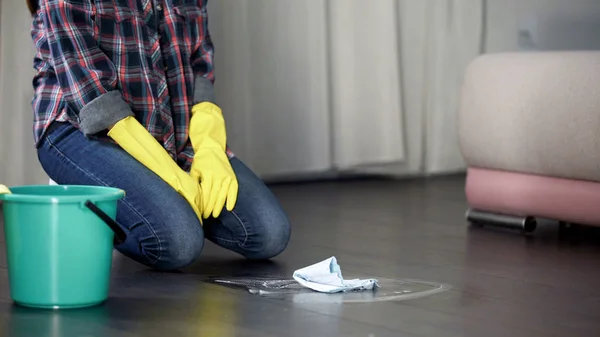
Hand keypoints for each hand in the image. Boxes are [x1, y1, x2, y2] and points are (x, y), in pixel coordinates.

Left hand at [188, 102, 237, 218]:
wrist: (212, 147)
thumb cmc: (201, 160)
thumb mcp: (194, 170)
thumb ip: (194, 183)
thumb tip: (192, 198)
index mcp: (208, 175)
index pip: (206, 195)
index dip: (203, 205)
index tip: (200, 213)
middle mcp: (219, 177)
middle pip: (214, 197)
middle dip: (210, 208)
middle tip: (206, 216)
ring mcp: (227, 177)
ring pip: (223, 196)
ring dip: (219, 206)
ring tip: (215, 215)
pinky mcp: (233, 176)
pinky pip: (234, 191)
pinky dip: (232, 199)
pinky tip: (229, 208)